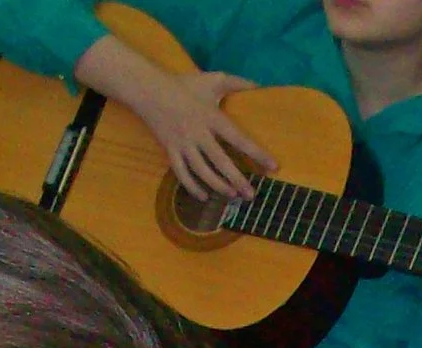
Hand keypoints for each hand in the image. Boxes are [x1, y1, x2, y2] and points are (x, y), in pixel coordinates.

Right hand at [133, 68, 273, 200]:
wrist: (148, 89)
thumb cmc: (184, 84)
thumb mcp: (213, 79)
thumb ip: (237, 83)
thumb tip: (260, 86)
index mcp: (212, 117)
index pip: (239, 138)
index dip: (256, 153)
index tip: (273, 166)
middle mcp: (198, 133)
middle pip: (220, 161)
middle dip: (237, 179)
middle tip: (251, 195)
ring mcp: (183, 144)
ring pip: (201, 171)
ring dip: (217, 185)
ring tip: (232, 195)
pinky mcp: (170, 150)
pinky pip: (181, 173)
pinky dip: (192, 187)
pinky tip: (204, 196)